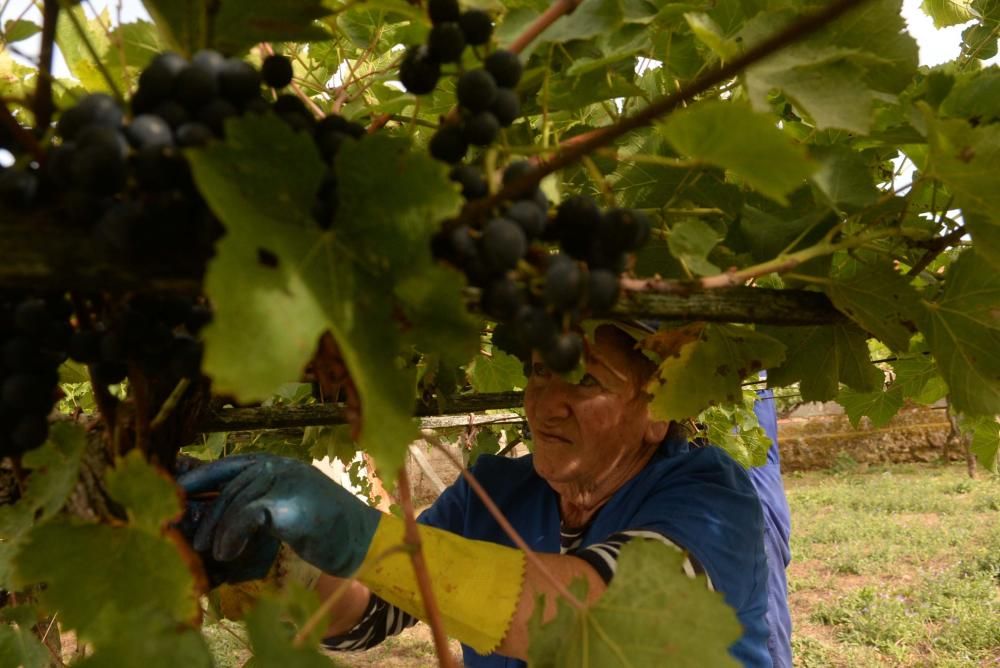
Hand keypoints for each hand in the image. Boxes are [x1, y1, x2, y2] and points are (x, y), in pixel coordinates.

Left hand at [177, 454, 381, 576]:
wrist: (360, 539)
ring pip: (235, 502)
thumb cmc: (324, 527)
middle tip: (194, 542)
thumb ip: (258, 504)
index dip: (199, 480)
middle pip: (229, 487)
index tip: (175, 494)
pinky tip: (227, 555)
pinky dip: (232, 537)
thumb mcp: (286, 507)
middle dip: (207, 516)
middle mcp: (279, 466)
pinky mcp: (288, 504)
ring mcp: (285, 481)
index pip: (228, 466)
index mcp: (277, 463)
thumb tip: (216, 519)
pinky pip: (246, 517)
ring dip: (218, 532)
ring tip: (213, 554)